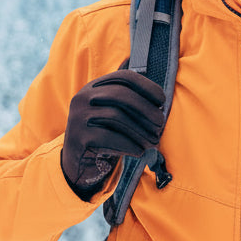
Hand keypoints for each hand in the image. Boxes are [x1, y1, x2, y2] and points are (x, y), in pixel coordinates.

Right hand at [61, 69, 166, 199]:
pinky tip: (140, 151)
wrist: (79, 163)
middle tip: (161, 123)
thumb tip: (160, 103)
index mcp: (94, 86)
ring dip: (140, 130)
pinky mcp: (78, 137)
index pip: (124, 77)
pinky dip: (129, 144)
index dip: (146, 86)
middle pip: (120, 94)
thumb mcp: (113, 114)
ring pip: (116, 116)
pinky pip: (108, 137)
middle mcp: (83, 97)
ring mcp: (78, 117)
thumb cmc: (104, 135)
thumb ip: (131, 103)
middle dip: (145, 108)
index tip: (163, 100)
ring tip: (154, 141)